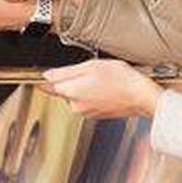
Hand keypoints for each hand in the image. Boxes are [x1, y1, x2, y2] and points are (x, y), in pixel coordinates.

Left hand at [42, 60, 161, 118]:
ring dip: (83, 87)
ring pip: (76, 95)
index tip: (40, 76)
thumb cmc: (121, 80)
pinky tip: (106, 88)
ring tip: (102, 80)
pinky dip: (93, 95)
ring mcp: (86, 112)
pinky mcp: (96, 115)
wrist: (141, 97)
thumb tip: (47, 75)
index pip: (49, 86)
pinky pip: (87, 101)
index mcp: (72, 92)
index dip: (46, 79)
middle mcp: (76, 106)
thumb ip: (66, 72)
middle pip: (64, 90)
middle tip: (89, 71)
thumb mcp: (91, 66)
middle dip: (72, 80)